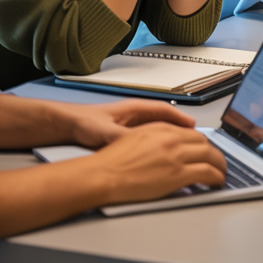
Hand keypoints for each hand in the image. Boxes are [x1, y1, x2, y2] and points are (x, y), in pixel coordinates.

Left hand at [68, 99, 196, 148]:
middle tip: (195, 140)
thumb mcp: (105, 131)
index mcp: (135, 108)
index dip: (181, 119)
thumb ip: (122, 137)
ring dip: (171, 136)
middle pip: (166, 119)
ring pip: (158, 128)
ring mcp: (132, 123)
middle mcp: (136, 114)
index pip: (165, 110)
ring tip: (184, 147)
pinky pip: (150, 137)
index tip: (193, 127)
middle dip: (181, 129)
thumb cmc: (83, 122)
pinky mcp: (127, 133)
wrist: (67, 125)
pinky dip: (159, 143)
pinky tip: (161, 155)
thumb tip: (138, 143)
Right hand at [88, 123, 226, 204]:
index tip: (206, 151)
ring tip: (221, 173)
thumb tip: (168, 148)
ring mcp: (176, 156)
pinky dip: (216, 177)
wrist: (103, 174)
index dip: (203, 144)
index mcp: (162, 128)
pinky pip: (207, 173)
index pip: (193, 133)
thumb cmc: (112, 161)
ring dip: (220, 165)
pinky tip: (217, 182)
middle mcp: (172, 139)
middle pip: (205, 143)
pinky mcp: (178, 174)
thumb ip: (156, 140)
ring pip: (211, 156)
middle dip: (214, 154)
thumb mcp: (136, 138)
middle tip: (217, 162)